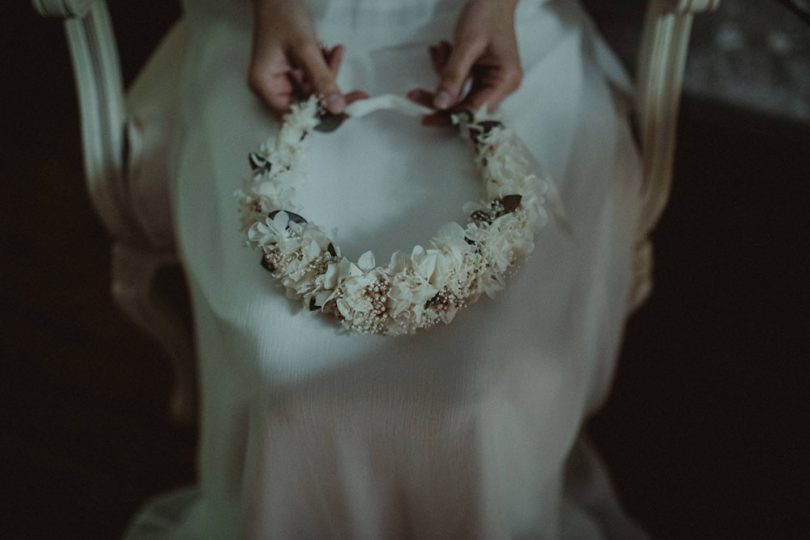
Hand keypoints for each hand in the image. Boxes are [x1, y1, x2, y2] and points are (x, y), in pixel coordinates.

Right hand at [248, 0, 366, 116]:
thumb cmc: (283, 17)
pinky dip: (326, 67)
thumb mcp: (305, 50)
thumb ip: (322, 80)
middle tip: (357, 95)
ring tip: (335, 53)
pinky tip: (333, 50)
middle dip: (330, 94)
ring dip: (329, 75)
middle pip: (307, 106)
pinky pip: (315, 79)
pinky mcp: (294, 72)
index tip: (344, 111)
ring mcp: (283, 80)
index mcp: (265, 86)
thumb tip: (338, 108)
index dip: (320, 116)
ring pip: (314, 92)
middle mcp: (272, 87)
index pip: (294, 115)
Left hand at [407, 0, 521, 124]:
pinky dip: (447, 68)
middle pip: (465, 106)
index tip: (425, 116)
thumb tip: (440, 105)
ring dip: (443, 74)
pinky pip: (459, 81)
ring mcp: (492, 80)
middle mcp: (502, 85)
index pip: (474, 111)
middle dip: (440, 96)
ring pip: (459, 93)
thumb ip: (453, 76)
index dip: (449, 116)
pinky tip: (443, 48)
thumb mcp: (467, 45)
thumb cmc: (486, 14)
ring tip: (439, 49)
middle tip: (414, 94)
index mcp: (505, 80)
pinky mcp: (482, 75)